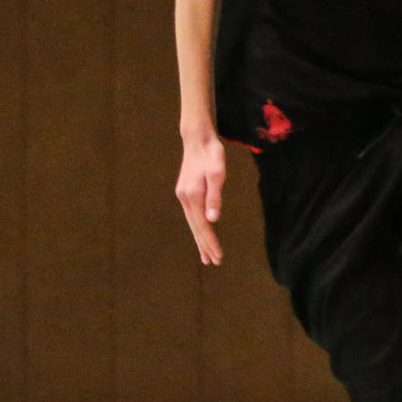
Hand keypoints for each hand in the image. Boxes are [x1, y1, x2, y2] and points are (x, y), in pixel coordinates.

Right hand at [175, 133, 226, 264]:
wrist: (198, 139)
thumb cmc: (211, 155)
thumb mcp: (218, 174)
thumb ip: (215, 197)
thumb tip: (213, 220)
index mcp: (193, 196)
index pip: (203, 226)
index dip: (210, 242)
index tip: (218, 256)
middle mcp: (185, 198)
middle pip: (196, 228)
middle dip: (205, 246)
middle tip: (214, 262)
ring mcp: (184, 196)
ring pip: (192, 223)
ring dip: (200, 239)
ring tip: (206, 256)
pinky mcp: (185, 192)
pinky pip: (192, 216)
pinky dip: (197, 227)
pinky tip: (201, 233)